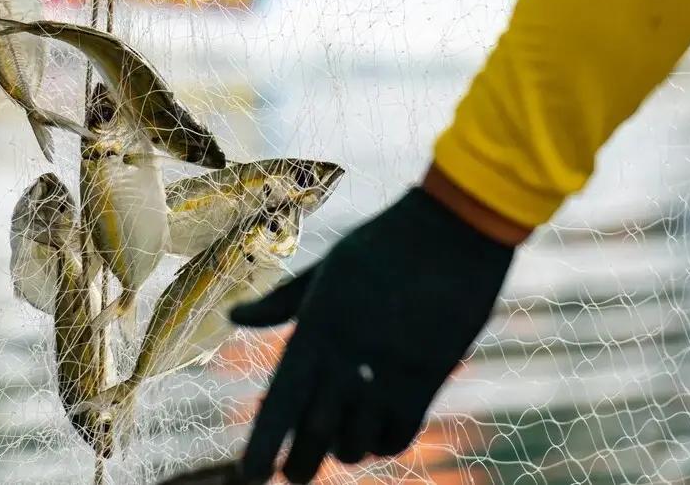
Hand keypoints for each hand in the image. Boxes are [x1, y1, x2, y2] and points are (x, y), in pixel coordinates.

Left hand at [230, 183, 516, 482]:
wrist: (455, 229)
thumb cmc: (386, 242)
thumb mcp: (328, 268)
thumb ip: (282, 302)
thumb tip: (234, 317)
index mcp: (317, 328)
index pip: (279, 403)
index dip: (262, 447)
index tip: (249, 478)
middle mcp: (349, 357)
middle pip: (314, 437)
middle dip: (300, 466)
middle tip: (294, 474)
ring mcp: (390, 372)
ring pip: (356, 445)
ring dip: (344, 450)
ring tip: (340, 439)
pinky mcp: (428, 379)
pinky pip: (397, 436)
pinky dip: (382, 443)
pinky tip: (376, 428)